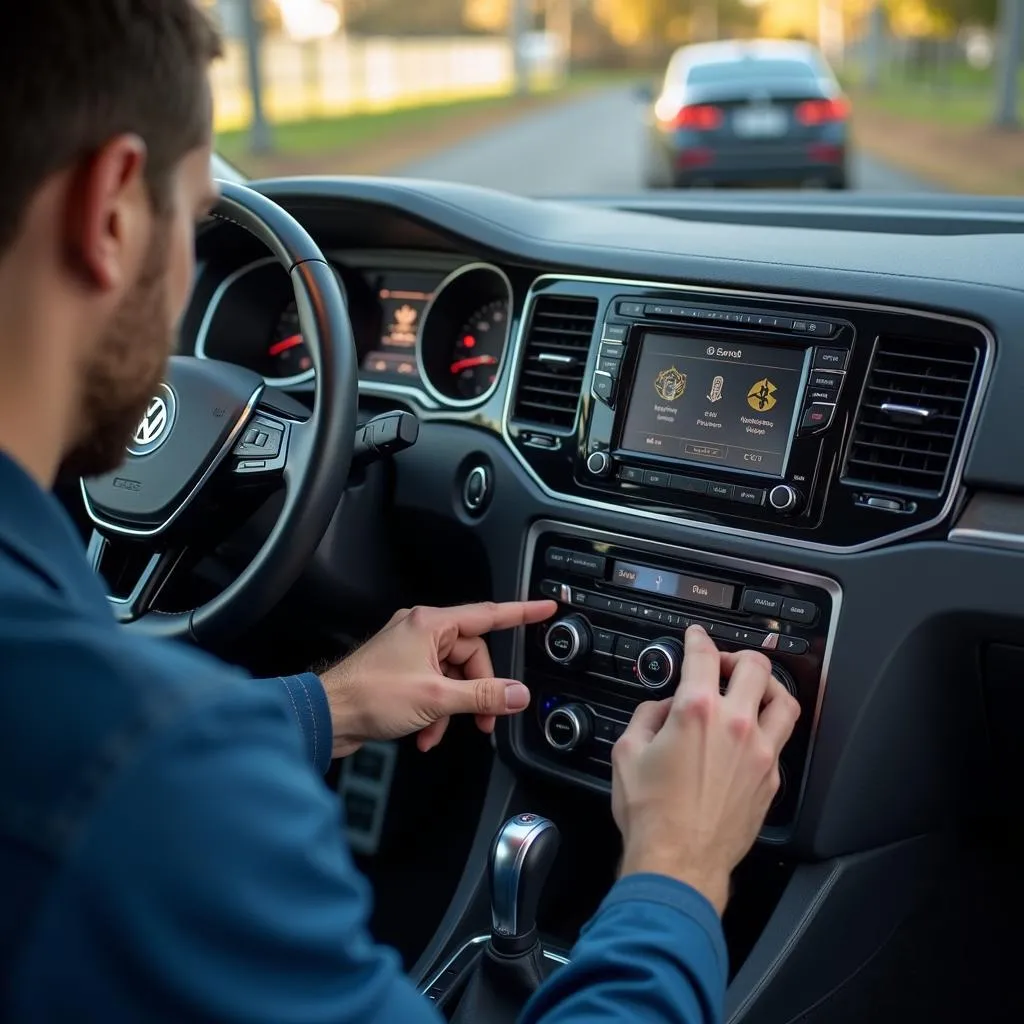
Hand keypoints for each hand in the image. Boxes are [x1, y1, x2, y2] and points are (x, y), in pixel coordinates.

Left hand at [320, 600, 556, 757]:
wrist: (327, 715)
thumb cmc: (368, 695)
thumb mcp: (436, 698)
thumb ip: (482, 696)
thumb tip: (516, 694)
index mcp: (431, 624)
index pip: (488, 614)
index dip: (521, 613)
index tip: (545, 608)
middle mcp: (421, 631)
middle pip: (472, 656)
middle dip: (478, 690)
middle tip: (484, 718)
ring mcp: (410, 651)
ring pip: (454, 676)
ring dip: (454, 708)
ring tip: (442, 730)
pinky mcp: (401, 672)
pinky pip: (435, 687)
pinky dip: (436, 712)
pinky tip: (426, 734)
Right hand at [611, 624, 799, 914]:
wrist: (678, 862)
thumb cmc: (651, 814)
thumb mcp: (626, 752)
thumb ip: (646, 717)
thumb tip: (660, 709)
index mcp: (697, 711)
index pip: (704, 655)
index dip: (698, 637)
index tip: (696, 636)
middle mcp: (735, 725)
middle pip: (756, 666)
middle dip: (737, 655)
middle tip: (723, 663)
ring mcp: (760, 753)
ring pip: (783, 700)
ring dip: (768, 685)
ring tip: (753, 688)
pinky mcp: (771, 779)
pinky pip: (780, 740)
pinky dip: (767, 728)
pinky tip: (751, 734)